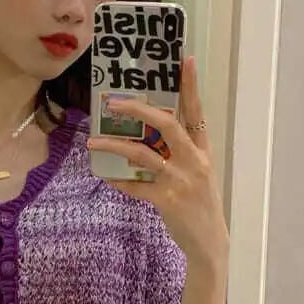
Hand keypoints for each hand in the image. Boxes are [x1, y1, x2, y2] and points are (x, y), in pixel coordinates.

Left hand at [87, 57, 228, 271]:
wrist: (210, 244)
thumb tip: (144, 139)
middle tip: (114, 102)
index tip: (185, 60)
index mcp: (202, 151)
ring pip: (143, 153)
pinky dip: (119, 180)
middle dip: (139, 110)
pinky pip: (136, 186)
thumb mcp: (196, 175)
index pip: (197, 112)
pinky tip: (105, 176)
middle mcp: (194, 161)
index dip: (191, 86)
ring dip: (115, 145)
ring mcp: (182, 180)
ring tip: (93, 141)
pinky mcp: (168, 200)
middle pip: (167, 125)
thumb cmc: (199, 205)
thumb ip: (176, 155)